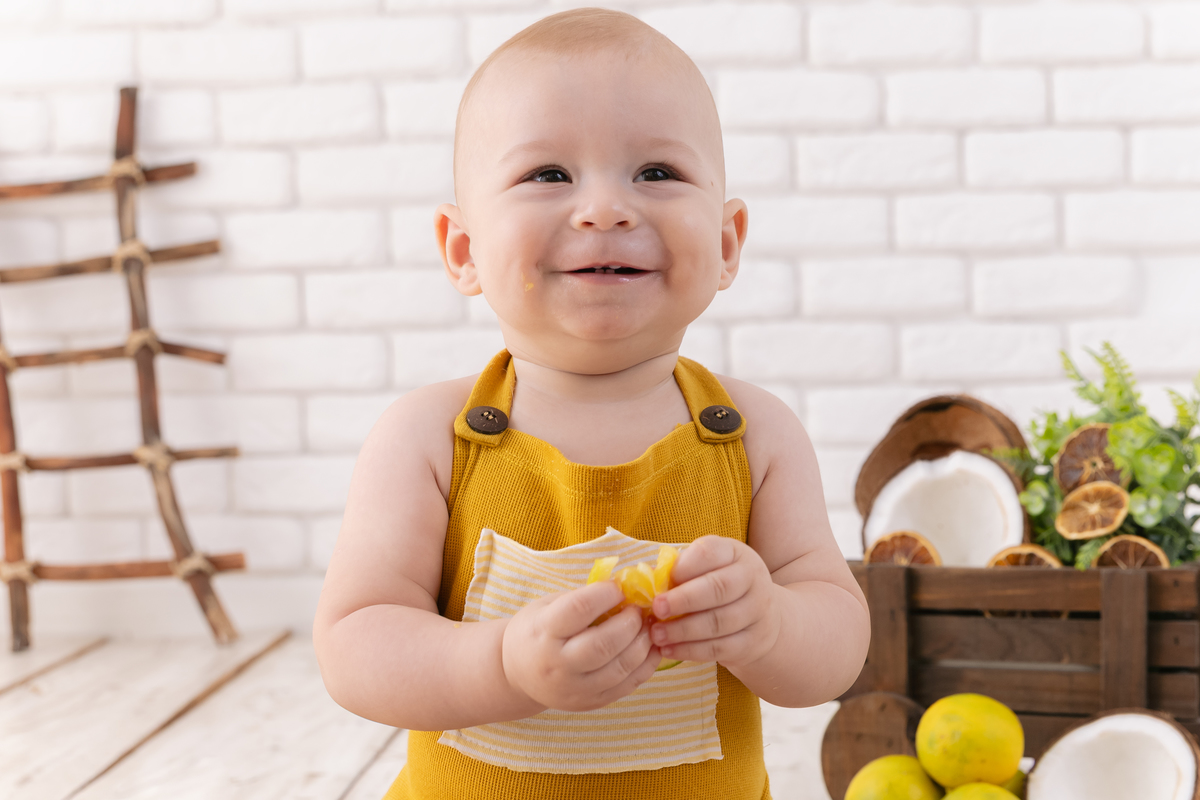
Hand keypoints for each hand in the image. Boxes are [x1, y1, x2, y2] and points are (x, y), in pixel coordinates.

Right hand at [501, 580, 662, 711]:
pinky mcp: (591, 703)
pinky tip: (651, 647)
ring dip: (643, 643)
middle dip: (630, 622)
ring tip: (648, 627)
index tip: (619, 587)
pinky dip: (646, 665)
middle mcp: (557, 664)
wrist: (516, 673)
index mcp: (543, 632)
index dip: (606, 594)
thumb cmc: (536, 630)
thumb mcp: (548, 606)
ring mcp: (575, 689)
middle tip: (638, 609)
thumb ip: (582, 598)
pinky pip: (628, 686)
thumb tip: (625, 587)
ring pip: (620, 668)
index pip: (579, 610)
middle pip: (604, 644)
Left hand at [649, 536, 780, 668]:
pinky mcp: (753, 642)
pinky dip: (691, 651)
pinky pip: (720, 648)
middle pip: (718, 588)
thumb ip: (681, 571)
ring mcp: (757, 611)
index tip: (661, 581)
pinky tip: (669, 650)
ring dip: (683, 630)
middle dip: (684, 600)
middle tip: (657, 609)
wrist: (761, 618)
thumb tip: (647, 580)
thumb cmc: (719, 586)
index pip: (711, 552)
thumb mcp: (707, 568)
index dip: (684, 567)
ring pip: (718, 622)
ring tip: (657, 634)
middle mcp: (751, 579)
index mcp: (735, 553)